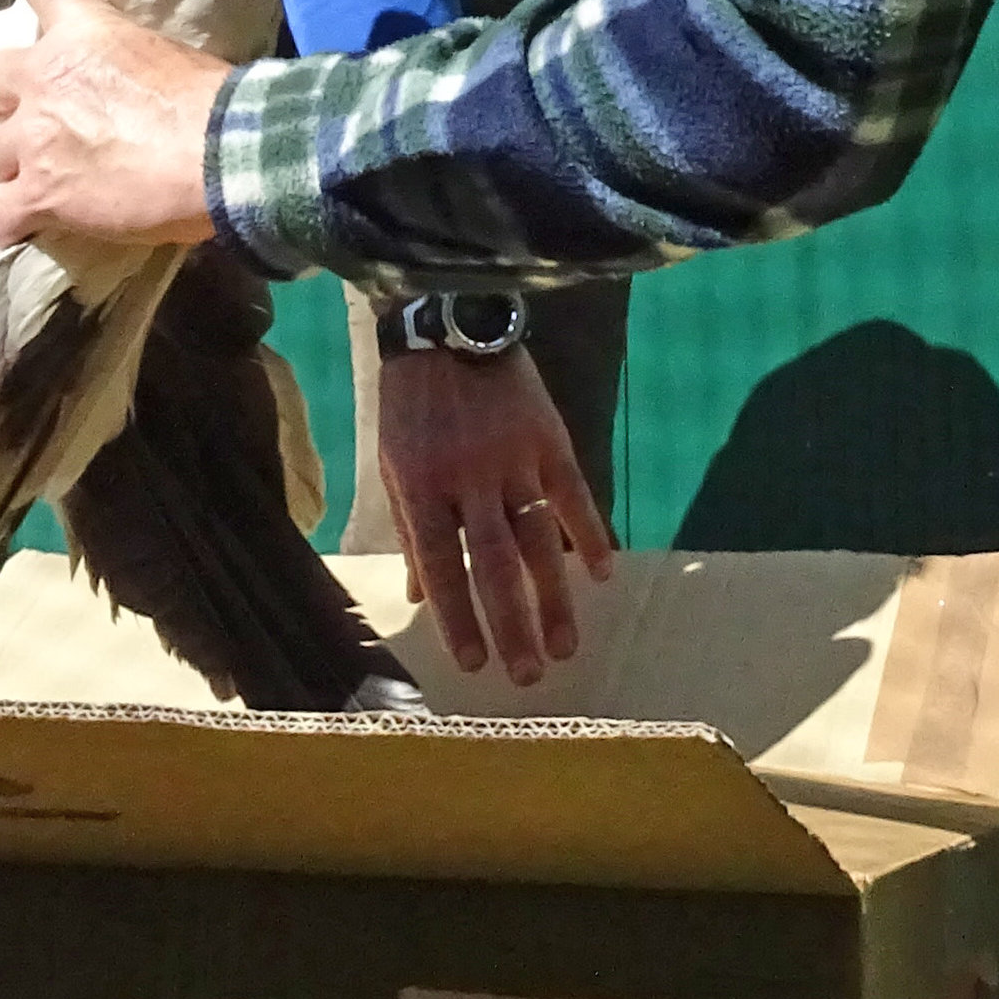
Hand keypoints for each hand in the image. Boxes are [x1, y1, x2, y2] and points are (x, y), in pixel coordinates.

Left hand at [0, 0, 226, 249]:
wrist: (225, 157)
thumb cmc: (213, 102)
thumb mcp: (164, 52)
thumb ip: (127, 54)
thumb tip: (136, 74)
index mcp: (81, 33)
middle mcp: (42, 80)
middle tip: (27, 118)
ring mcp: (34, 141)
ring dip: (6, 168)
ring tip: (36, 183)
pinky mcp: (40, 195)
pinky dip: (9, 222)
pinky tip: (28, 224)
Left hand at [376, 345, 613, 685]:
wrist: (451, 324)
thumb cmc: (412, 402)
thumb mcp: (395, 463)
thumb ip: (410, 527)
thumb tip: (420, 596)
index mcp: (422, 485)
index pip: (439, 563)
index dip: (456, 615)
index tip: (472, 662)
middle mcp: (469, 478)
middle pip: (493, 563)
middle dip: (511, 624)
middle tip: (527, 674)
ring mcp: (514, 459)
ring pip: (538, 539)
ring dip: (554, 597)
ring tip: (565, 646)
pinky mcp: (550, 440)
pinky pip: (574, 494)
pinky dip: (590, 533)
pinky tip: (604, 571)